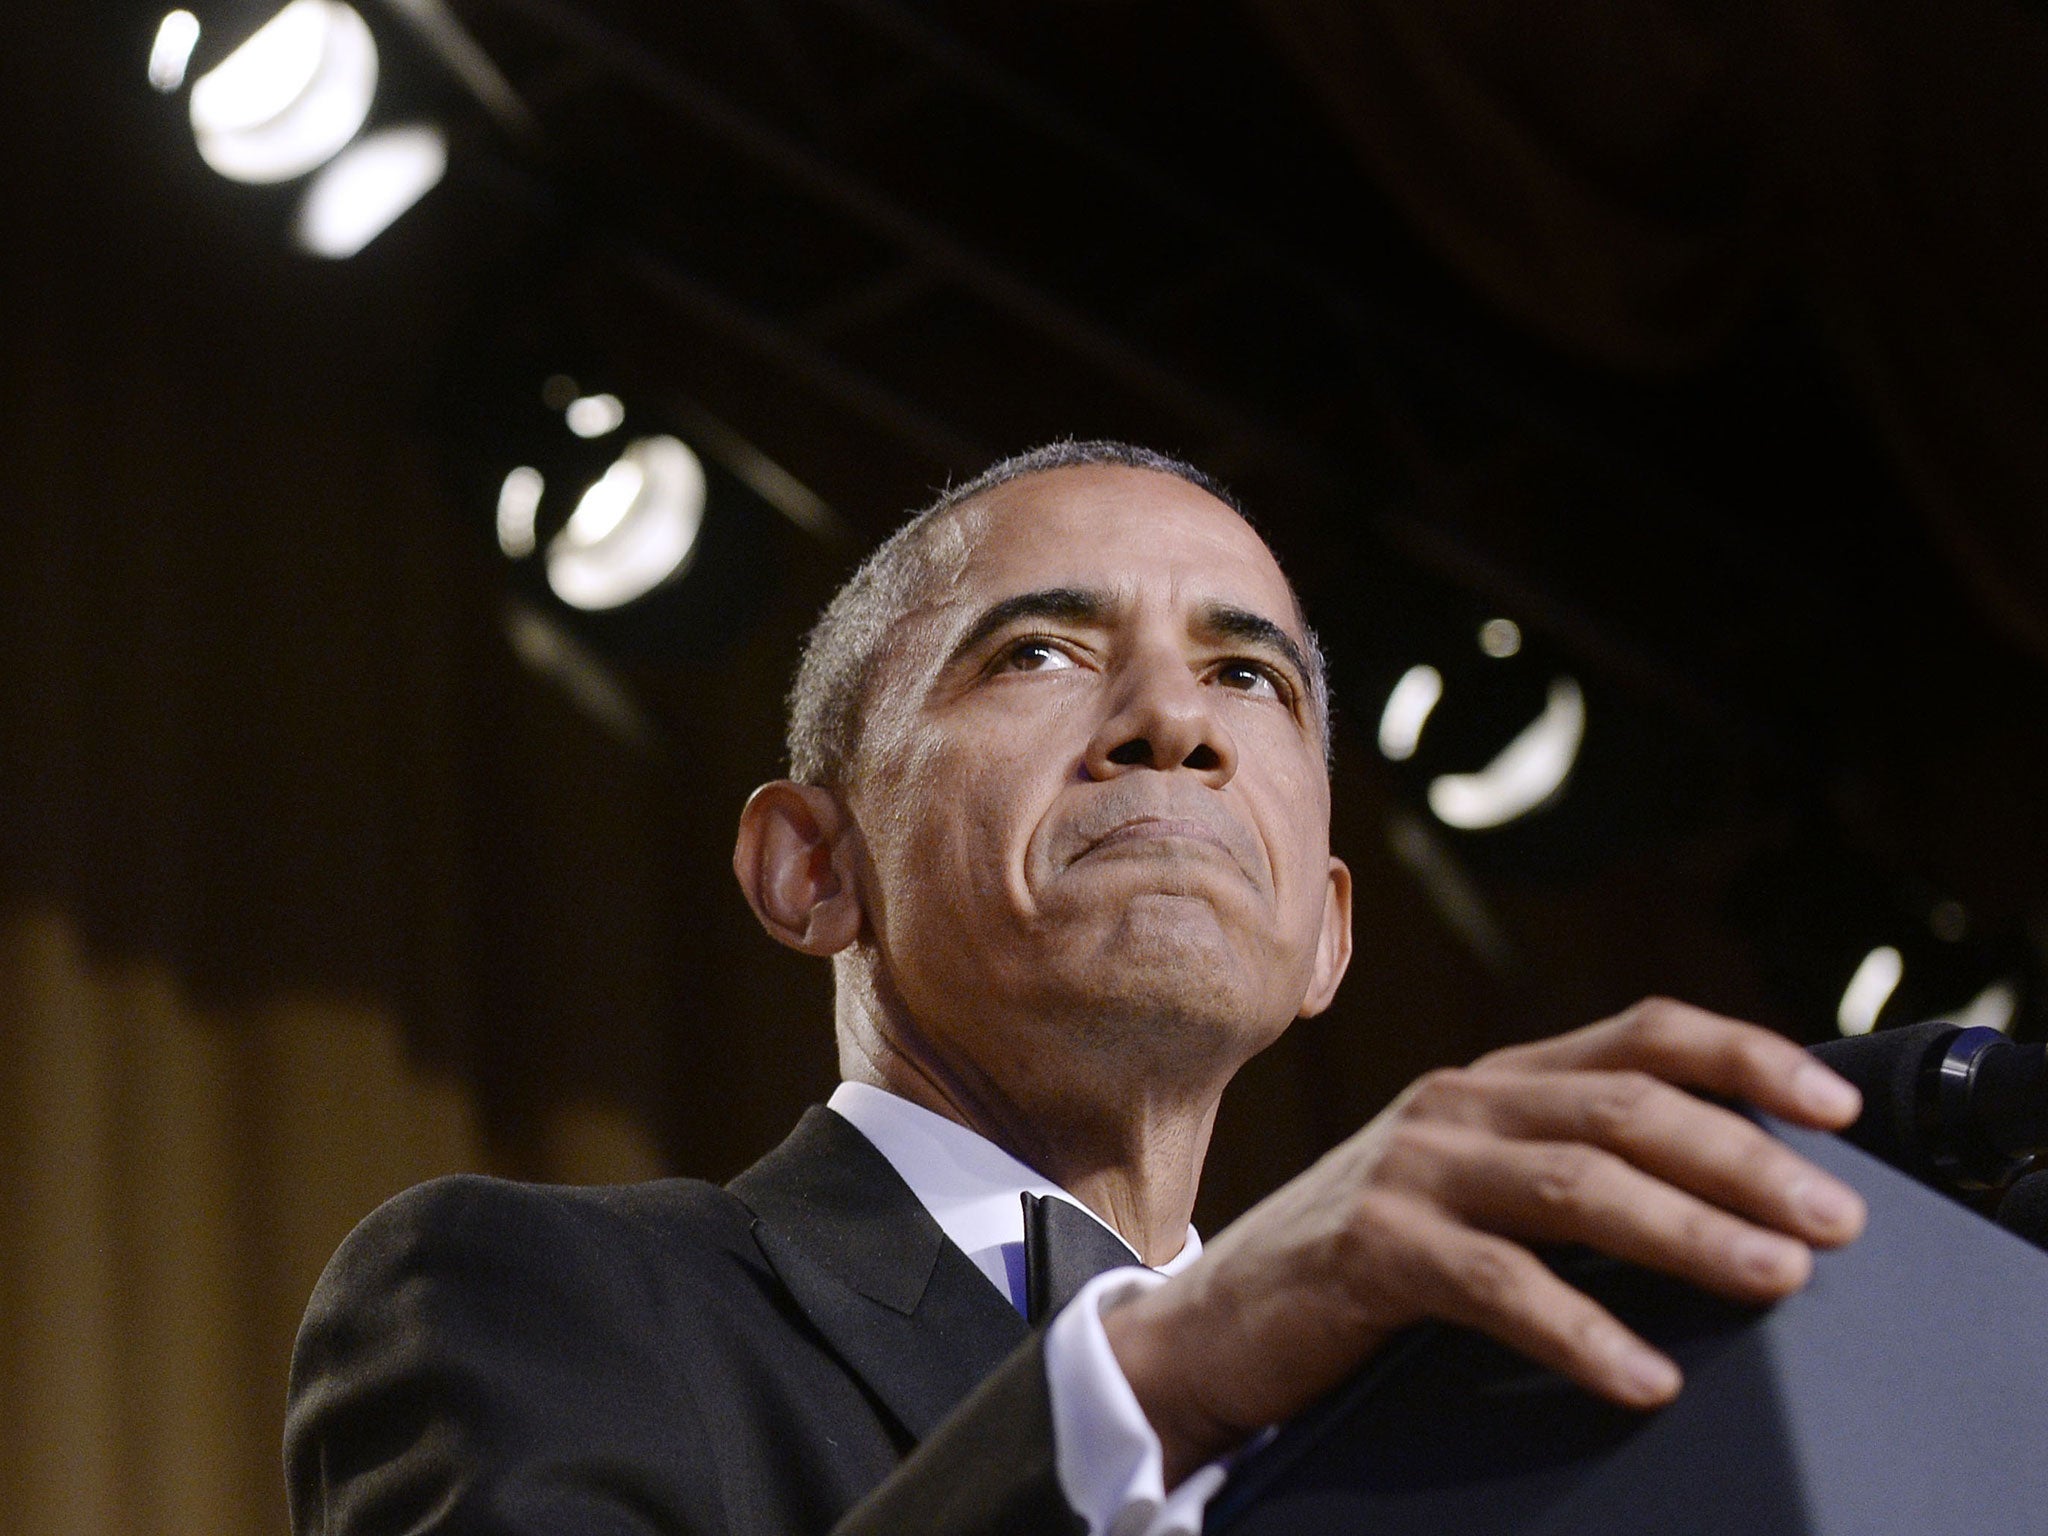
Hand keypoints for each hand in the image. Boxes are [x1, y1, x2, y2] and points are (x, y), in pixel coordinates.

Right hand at [1101, 998, 1866, 1486]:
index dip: (1745, 1056)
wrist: (1219, 1321)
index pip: (1639, 1034)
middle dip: (1743, 1158)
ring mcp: (1409, 1171)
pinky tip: (1643, 1375)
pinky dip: (1581, 1330)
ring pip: (1574, 1184)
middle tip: (1835, 1220)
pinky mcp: (1372, 1248)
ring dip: (1688, 1231)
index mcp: (1494, 1083)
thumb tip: (1734, 1204)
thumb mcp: (1472, 1191)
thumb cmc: (1370, 1261)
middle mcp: (1456, 1106)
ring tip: (1775, 1277)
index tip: (1837, 1107)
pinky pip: (1497, 1284)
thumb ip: (1568, 1171)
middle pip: (1623, 1106)